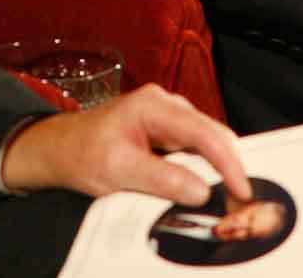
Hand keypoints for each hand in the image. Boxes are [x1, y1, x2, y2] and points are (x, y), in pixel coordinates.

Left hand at [1, 82, 251, 205]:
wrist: (61, 147)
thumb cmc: (83, 152)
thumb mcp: (118, 170)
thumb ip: (161, 178)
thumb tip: (201, 190)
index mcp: (154, 105)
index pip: (203, 132)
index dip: (227, 161)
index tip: (241, 189)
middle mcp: (167, 105)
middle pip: (211, 132)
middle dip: (229, 164)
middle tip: (240, 197)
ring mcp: (168, 116)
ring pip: (206, 140)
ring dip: (217, 167)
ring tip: (228, 195)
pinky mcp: (167, 131)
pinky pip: (194, 148)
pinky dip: (203, 167)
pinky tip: (207, 186)